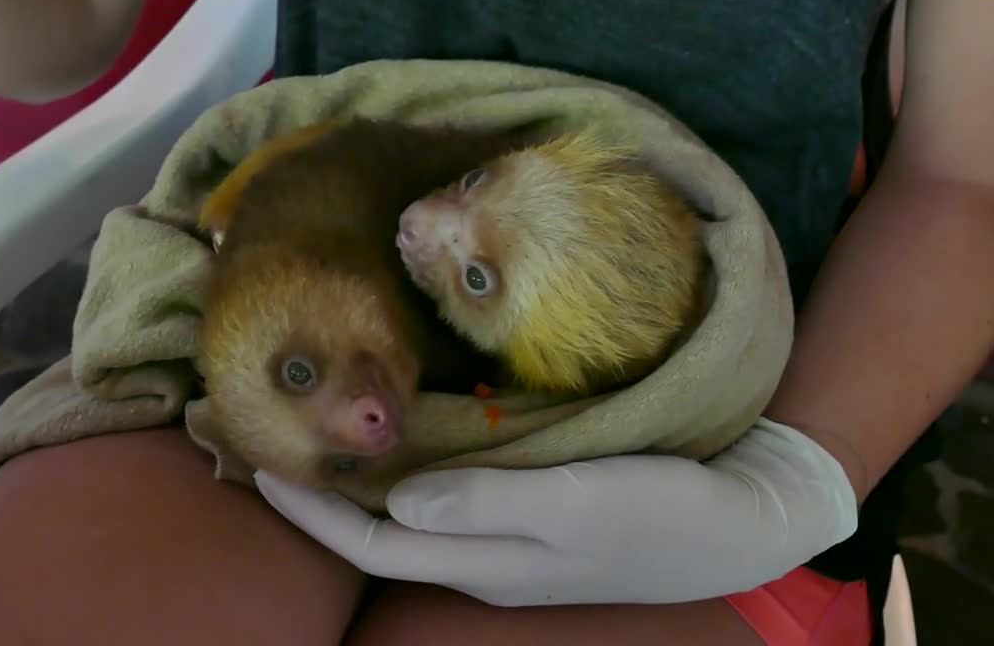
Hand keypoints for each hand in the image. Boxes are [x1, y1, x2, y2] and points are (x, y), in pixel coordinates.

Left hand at [254, 418, 857, 606]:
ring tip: (330, 431)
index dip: (313, 509)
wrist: (734, 523)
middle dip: (326, 494)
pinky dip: (417, 467)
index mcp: (486, 563)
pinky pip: (455, 497)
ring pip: (416, 516)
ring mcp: (513, 540)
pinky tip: (414, 432)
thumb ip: (487, 504)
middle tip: (281, 435)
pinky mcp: (539, 515)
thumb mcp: (575, 506)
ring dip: (366, 480)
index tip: (259, 460)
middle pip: (385, 533)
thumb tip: (399, 500)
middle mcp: (487, 559)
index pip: (375, 542)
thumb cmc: (656, 514)